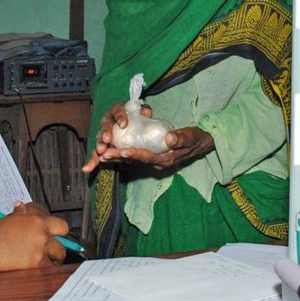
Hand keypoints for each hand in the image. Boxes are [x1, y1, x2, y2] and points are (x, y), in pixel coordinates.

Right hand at [0, 202, 67, 268]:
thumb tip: (21, 207)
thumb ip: (20, 213)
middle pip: (63, 240)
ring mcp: (40, 249)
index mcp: (38, 221)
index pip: (60, 224)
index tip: (58, 234)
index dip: (59, 230)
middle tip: (56, 247)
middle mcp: (42, 234)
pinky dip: (48, 267)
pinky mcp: (36, 263)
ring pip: (59, 254)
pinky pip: (50, 267)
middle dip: (61, 244)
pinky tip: (44, 267)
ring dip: (56, 257)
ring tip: (52, 259)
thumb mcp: (10, 218)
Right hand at [82, 101, 151, 172]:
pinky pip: (97, 154)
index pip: (117, 109)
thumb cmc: (139, 119)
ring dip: (99, 146)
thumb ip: (145, 112)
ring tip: (101, 151)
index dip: (119, 116)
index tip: (124, 124)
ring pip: (100, 139)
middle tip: (107, 140)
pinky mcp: (104, 148)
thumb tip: (145, 112)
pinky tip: (87, 168)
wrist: (137, 134)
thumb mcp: (144, 114)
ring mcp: (104, 135)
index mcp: (117, 110)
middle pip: (105, 124)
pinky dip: (92, 161)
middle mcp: (108, 121)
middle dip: (105, 132)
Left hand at [82, 101, 214, 170]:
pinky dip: (122, 155)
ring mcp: (153, 160)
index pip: (147, 157)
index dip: (135, 154)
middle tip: (102, 154)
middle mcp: (157, 163)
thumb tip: (170, 138)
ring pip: (132, 160)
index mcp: (166, 159)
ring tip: (100, 155)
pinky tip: (110, 151)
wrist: (199, 144)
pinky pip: (134, 157)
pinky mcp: (150, 156)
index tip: (122, 151)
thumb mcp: (191, 137)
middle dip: (119, 157)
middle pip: (135, 160)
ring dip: (116, 158)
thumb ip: (180, 138)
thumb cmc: (195, 139)